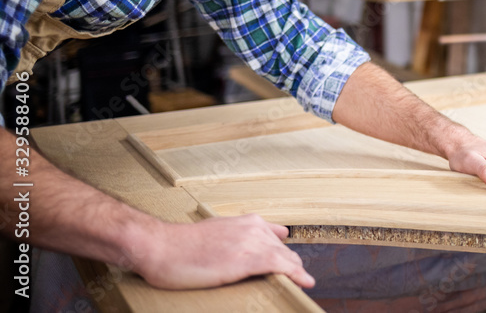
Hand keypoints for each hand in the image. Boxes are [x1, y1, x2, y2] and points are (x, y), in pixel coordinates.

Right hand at [133, 215, 314, 289]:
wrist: (162, 247)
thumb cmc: (181, 246)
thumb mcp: (215, 233)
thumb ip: (235, 237)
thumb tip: (245, 247)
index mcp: (245, 222)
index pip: (275, 235)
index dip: (284, 250)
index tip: (292, 259)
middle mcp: (253, 228)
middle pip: (283, 249)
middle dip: (291, 264)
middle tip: (298, 277)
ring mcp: (252, 242)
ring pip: (286, 258)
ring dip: (296, 271)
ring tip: (304, 281)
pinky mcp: (248, 259)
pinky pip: (281, 266)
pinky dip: (296, 275)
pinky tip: (305, 282)